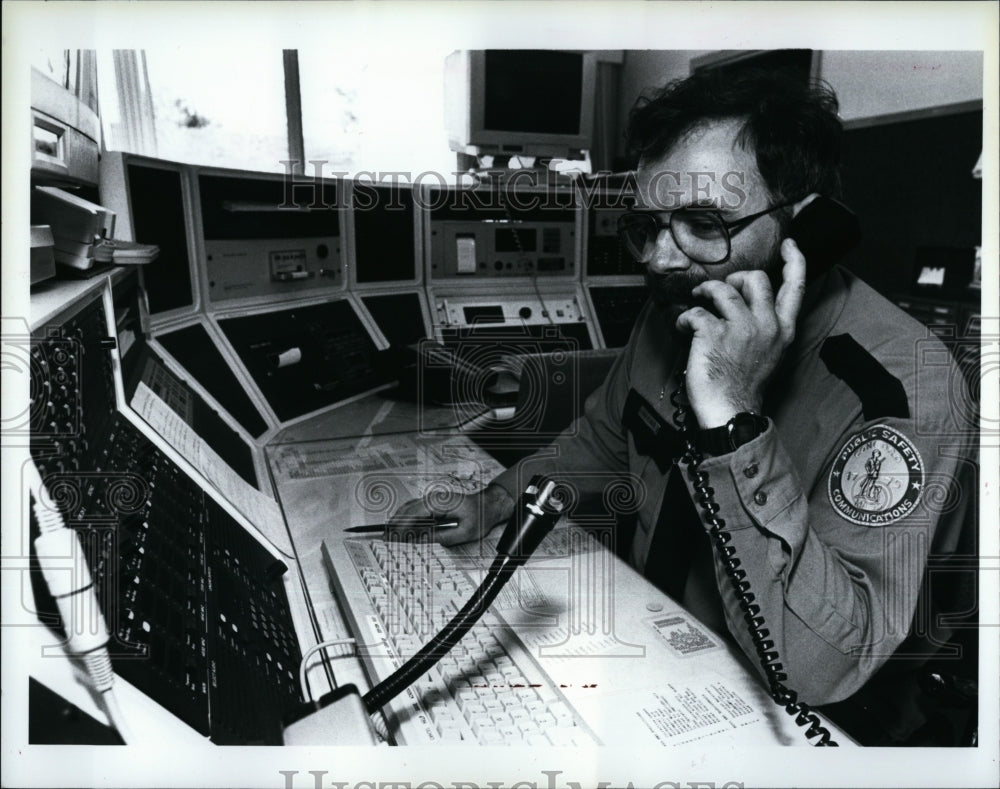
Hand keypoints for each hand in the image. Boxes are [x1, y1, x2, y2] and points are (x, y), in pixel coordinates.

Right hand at [389, 484, 515, 546]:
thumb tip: (420, 540)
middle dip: (395, 523)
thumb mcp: (463, 533)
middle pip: (408, 509)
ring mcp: (433, 499)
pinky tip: (400, 527)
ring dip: (398, 520)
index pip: (415, 513)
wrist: (488, 506)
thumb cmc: (479, 517)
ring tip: (388, 534)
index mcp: (441, 503)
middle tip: (385, 537)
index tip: (393, 536)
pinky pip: (415, 508)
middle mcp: (435, 498)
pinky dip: (406, 517)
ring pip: (409, 507)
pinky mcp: (434, 503)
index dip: (402, 526)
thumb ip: (441, 536)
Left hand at [675, 238, 806, 427]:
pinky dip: (684, 318)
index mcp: (783, 330)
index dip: (794, 260)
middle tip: (720, 290)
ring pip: (722, 289)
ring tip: (697, 302)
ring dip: (704, 292)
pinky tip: (683, 328)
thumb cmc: (744, 385)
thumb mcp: (770, 353)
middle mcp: (766, 325)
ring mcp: (741, 328)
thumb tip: (747, 305)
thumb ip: (766, 327)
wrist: (731, 411)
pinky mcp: (714, 334)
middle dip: (735, 277)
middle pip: (756, 278)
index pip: (796, 287)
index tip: (788, 244)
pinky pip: (695, 311)